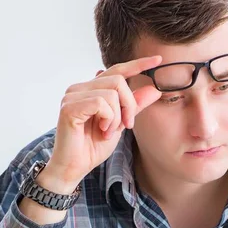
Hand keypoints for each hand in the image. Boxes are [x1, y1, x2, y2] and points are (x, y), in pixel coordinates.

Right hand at [44, 55, 162, 191]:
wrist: (75, 167)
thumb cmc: (93, 147)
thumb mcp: (120, 124)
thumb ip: (134, 106)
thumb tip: (154, 89)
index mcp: (92, 89)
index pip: (117, 70)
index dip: (138, 64)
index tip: (158, 59)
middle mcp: (80, 87)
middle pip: (119, 80)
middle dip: (129, 104)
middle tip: (125, 125)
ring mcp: (73, 95)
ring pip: (112, 92)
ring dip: (117, 116)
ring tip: (108, 131)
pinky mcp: (69, 106)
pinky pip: (101, 103)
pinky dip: (108, 119)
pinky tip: (102, 131)